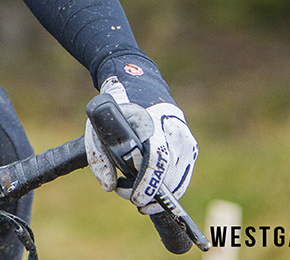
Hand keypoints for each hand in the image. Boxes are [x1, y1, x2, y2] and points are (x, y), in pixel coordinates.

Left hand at [84, 77, 197, 214]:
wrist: (142, 90)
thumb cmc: (118, 111)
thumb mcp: (99, 128)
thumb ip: (99, 157)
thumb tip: (110, 187)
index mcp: (152, 123)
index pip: (157, 159)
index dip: (148, 183)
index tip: (136, 199)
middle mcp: (175, 132)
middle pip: (170, 177)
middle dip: (149, 195)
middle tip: (127, 194)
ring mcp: (186, 141)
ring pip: (178, 182)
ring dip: (158, 194)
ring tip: (134, 188)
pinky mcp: (190, 148)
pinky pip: (181, 177)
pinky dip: (166, 187)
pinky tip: (148, 185)